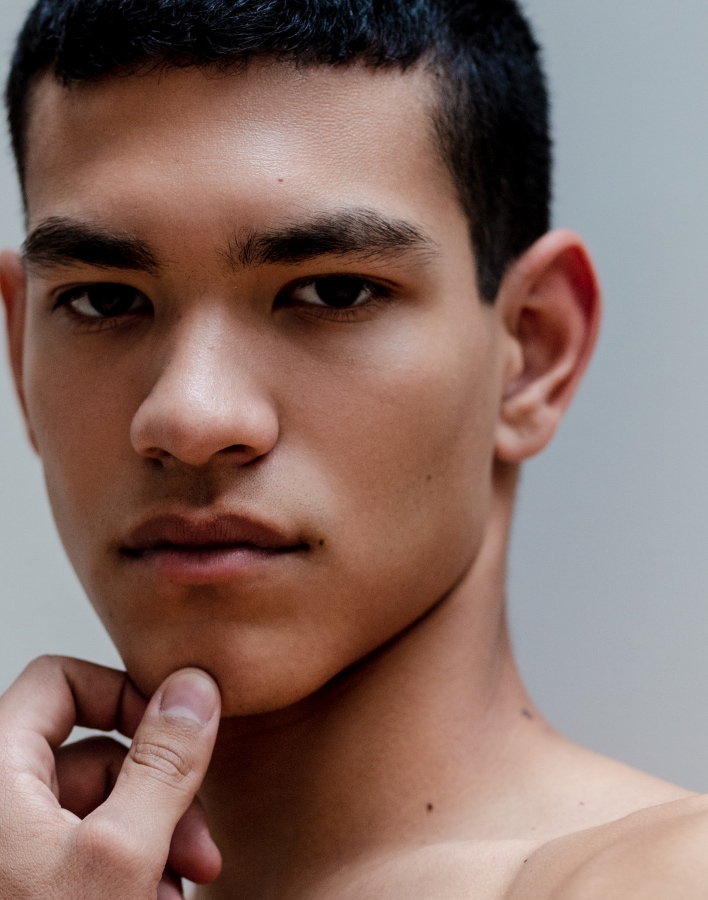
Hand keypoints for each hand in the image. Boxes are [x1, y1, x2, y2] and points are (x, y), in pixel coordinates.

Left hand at [0, 656, 221, 898]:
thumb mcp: (121, 855)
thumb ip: (163, 764)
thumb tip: (194, 688)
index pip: (59, 679)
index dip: (124, 695)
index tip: (178, 733)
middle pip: (94, 753)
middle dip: (160, 797)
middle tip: (198, 847)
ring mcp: (10, 845)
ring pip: (99, 808)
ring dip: (155, 842)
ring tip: (181, 887)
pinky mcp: (25, 880)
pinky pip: (84, 850)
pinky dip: (128, 870)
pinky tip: (156, 899)